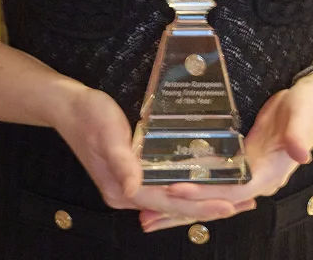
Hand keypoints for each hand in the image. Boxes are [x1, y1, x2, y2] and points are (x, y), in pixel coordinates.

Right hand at [52, 83, 252, 227]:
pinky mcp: (131, 172)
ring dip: (200, 198)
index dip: (200, 206)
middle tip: (244, 203)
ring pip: (172, 198)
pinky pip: (164, 186)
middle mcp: (128, 192)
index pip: (170, 203)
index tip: (229, 206)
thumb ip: (121, 161)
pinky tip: (201, 181)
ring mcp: (129, 184)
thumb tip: (134, 188)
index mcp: (125, 189)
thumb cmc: (89, 116)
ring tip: (231, 196)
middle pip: (175, 206)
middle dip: (209, 206)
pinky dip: (186, 187)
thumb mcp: (107, 134)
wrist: (67, 105)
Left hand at [139, 70, 312, 231]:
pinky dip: (193, 187)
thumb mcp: (302, 113)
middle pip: (216, 201)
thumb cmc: (309, 105)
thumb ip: (299, 134)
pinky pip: (214, 181)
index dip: (205, 191)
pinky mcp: (243, 162)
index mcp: (270, 172)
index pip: (232, 189)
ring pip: (212, 196)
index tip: (176, 187)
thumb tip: (301, 152)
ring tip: (147, 213)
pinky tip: (171, 187)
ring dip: (182, 206)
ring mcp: (249, 173)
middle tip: (146, 214)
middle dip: (182, 209)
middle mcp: (258, 179)